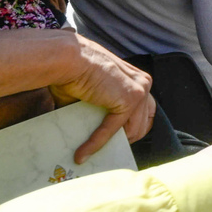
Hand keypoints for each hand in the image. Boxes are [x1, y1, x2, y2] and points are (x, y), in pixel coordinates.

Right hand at [49, 33, 156, 160]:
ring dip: (112, 145)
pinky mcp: (129, 99)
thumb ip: (101, 109)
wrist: (66, 59)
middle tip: (107, 151)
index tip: (118, 141)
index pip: (146, 112)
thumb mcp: (94, 93)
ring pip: (133, 131)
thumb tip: (89, 132)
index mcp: (137, 79)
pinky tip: (81, 153)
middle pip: (145, 123)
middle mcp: (143, 83)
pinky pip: (113, 129)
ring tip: (91, 153)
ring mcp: (139, 91)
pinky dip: (95, 143)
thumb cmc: (72, 72)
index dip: (133, 129)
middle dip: (127, 139)